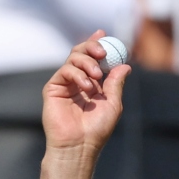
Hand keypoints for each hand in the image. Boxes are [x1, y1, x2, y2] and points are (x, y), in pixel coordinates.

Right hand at [42, 31, 130, 153]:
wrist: (79, 144)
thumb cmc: (97, 129)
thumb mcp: (113, 103)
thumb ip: (115, 83)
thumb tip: (125, 65)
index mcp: (93, 84)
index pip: (94, 59)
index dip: (97, 44)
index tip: (104, 34)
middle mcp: (78, 81)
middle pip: (81, 53)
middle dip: (92, 47)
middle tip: (102, 51)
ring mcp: (64, 83)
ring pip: (73, 58)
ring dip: (87, 62)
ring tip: (96, 77)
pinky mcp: (53, 88)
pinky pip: (65, 70)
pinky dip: (78, 74)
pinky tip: (86, 87)